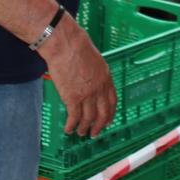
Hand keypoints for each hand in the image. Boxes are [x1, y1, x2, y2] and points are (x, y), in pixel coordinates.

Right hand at [38, 15, 117, 136]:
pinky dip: (71, 126)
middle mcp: (99, 89)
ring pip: (88, 118)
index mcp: (106, 79)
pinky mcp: (73, 98)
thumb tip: (92, 81)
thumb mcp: (95, 61)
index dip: (110, 114)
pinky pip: (74, 117)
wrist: (67, 45)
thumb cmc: (78, 48)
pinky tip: (68, 130)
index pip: (112, 102)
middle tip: (95, 133)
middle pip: (103, 113)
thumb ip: (96, 74)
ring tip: (80, 132)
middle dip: (99, 126)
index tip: (108, 121)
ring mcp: (87, 95)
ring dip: (84, 127)